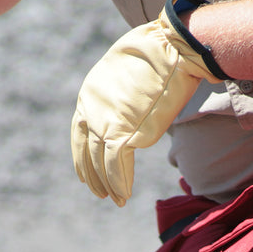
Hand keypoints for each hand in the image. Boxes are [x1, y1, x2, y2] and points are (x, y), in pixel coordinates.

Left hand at [71, 0, 225, 205]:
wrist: (172, 51)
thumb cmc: (162, 54)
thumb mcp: (133, 73)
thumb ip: (128, 93)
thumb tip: (139, 100)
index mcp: (90, 94)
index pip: (79, 131)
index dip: (83, 155)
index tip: (86, 171)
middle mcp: (91, 109)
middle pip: (86, 151)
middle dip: (93, 175)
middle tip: (100, 193)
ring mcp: (105, 122)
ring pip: (99, 163)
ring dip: (108, 185)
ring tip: (116, 200)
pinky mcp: (123, 134)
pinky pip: (116, 167)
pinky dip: (120, 184)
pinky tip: (124, 196)